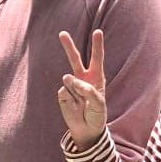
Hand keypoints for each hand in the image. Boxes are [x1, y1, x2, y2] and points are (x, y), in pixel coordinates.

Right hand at [57, 29, 107, 148]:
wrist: (87, 129)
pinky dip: (69, 100)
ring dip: (76, 90)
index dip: (97, 45)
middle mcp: (82, 78)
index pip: (96, 58)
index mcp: (95, 77)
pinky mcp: (62, 95)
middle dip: (68, 46)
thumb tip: (69, 78)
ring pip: (69, 80)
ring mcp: (71, 86)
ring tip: (81, 104)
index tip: (97, 31)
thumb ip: (87, 90)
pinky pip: (64, 92)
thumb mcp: (98, 103)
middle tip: (62, 33)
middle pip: (74, 59)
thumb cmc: (97, 114)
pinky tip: (74, 106)